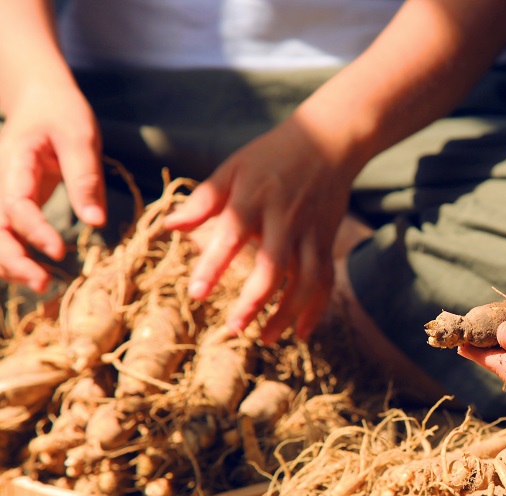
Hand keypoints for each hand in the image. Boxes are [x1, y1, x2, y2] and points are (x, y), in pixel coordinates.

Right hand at [0, 85, 104, 291]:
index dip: (34, 230)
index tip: (59, 252)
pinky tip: (35, 273)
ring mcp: (4, 194)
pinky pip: (6, 233)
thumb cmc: (62, 114)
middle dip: (11, 259)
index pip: (15, 203)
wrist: (41, 100)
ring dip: (10, 263)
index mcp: (15, 161)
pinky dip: (15, 255)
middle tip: (42, 283)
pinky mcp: (13, 204)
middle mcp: (1, 181)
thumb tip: (95, 222)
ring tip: (41, 284)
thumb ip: (85, 178)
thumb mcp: (81, 138)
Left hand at [163, 117, 353, 343]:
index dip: (214, 266)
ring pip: (305, 281)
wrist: (328, 140)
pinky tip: (301, 331)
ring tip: (266, 339)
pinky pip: (325, 280)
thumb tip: (170, 227)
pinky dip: (316, 308)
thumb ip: (204, 200)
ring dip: (287, 313)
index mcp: (254, 198)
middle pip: (273, 267)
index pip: (232, 234)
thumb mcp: (233, 167)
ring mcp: (310, 232)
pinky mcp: (327, 241)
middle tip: (233, 330)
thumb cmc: (271, 156)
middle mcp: (285, 218)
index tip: (197, 294)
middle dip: (254, 302)